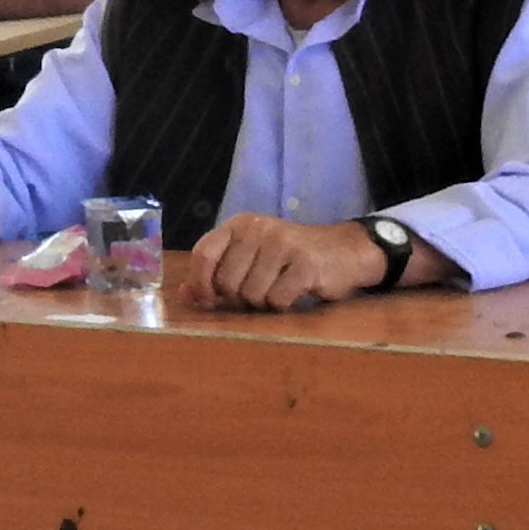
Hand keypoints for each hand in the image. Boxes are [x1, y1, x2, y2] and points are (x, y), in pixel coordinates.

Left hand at [187, 214, 386, 311]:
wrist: (343, 251)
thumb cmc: (289, 258)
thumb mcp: (251, 256)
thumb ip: (217, 272)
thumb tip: (185, 295)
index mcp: (239, 224)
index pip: (204, 253)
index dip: (200, 283)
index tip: (208, 300)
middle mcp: (259, 229)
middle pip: (227, 281)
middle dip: (238, 298)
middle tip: (257, 293)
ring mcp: (283, 244)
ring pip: (251, 294)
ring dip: (263, 303)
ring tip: (278, 289)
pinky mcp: (306, 264)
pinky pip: (278, 300)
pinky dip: (283, 305)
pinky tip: (294, 292)